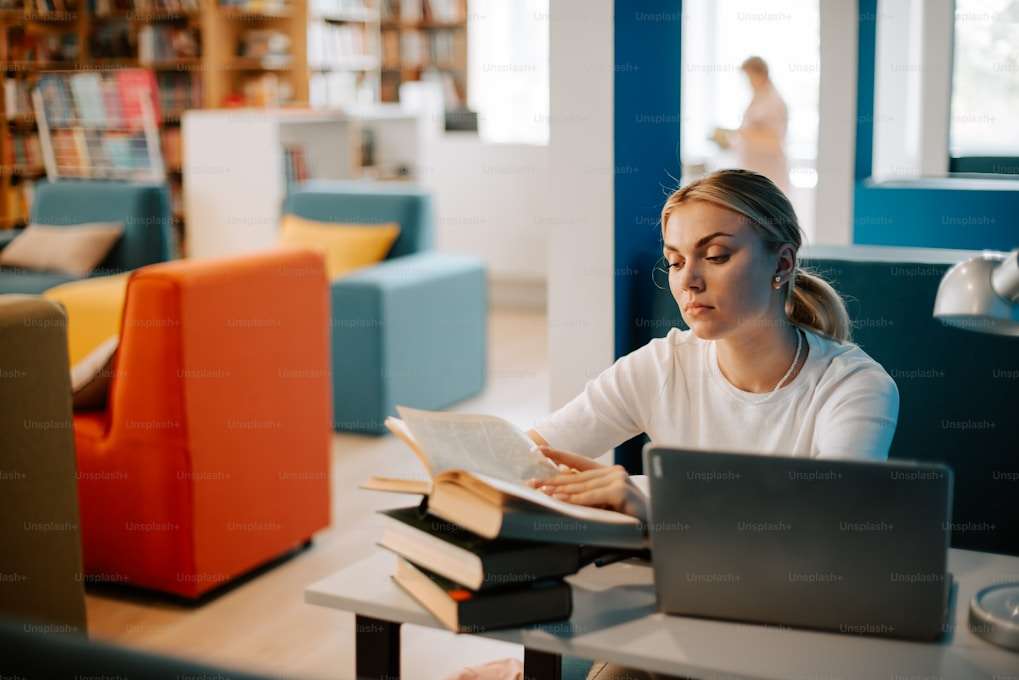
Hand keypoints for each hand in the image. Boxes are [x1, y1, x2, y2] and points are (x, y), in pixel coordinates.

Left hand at [527, 447, 646, 519]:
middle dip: (554, 480)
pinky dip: (575, 499)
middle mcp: (614, 471)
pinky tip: (561, 500)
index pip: (580, 462)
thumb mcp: (607, 503)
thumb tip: (560, 490)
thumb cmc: (631, 519)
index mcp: (610, 472)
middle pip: (577, 476)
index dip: (559, 455)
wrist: (656, 528)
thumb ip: (589, 494)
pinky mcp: (620, 491)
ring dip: (561, 490)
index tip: (539, 449)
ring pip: (583, 486)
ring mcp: (618, 479)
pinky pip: (592, 496)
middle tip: (534, 483)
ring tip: (543, 493)